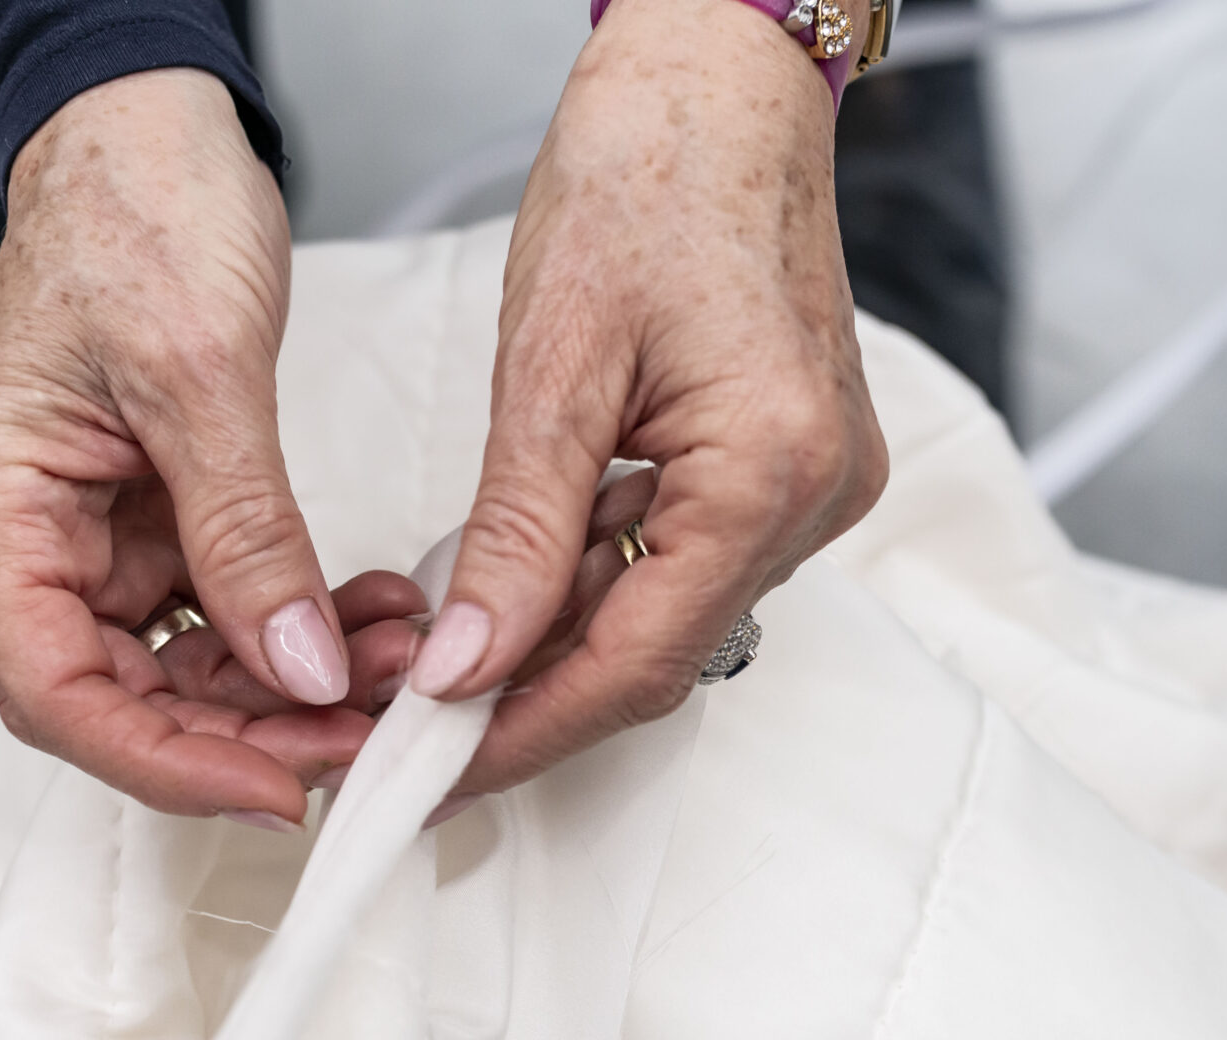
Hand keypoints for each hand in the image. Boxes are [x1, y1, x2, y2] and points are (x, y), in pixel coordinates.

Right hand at [0, 69, 424, 827]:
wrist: (150, 126)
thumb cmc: (132, 205)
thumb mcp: (197, 371)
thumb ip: (245, 532)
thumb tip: (296, 667)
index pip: (54, 688)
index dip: (161, 761)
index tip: (271, 787)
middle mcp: (39, 532)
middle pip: (128, 696)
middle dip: (253, 730)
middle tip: (368, 735)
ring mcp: (102, 528)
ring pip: (192, 663)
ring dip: (297, 681)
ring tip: (401, 665)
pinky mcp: (163, 512)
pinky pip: (231, 604)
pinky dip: (306, 623)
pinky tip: (378, 616)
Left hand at [410, 0, 888, 793]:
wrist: (720, 78)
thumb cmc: (648, 169)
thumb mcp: (551, 359)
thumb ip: (514, 533)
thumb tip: (468, 667)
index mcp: (772, 471)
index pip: (636, 663)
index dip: (523, 732)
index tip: (430, 774)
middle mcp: (817, 495)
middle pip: (655, 653)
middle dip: (528, 693)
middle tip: (408, 722)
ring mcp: (815, 483)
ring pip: (664, 610)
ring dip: (553, 633)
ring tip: (438, 638)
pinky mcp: (792, 464)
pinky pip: (683, 556)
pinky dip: (593, 573)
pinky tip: (515, 566)